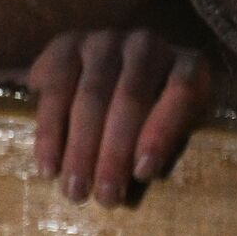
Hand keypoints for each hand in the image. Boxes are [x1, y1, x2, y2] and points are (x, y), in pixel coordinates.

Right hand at [26, 28, 211, 205]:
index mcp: (187, 62)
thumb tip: (143, 169)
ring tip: (76, 189)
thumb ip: (170, 136)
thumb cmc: (156, 110)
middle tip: (105, 196)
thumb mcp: (179, 121)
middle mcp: (147, 43)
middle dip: (115, 152)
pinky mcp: (68, 44)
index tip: (143, 172)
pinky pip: (56, 88)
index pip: (182, 90)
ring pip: (92, 95)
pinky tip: (49, 166)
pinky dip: (50, 131)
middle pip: (131, 97)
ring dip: (81, 148)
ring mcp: (106, 40)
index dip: (162, 131)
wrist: (116, 74)